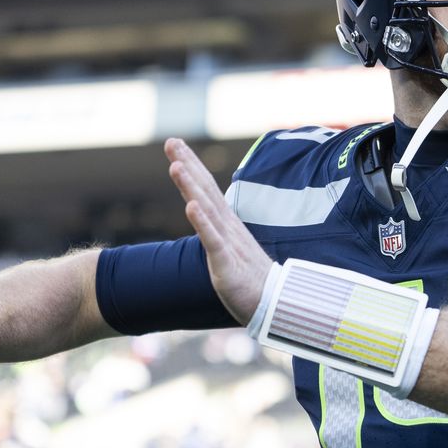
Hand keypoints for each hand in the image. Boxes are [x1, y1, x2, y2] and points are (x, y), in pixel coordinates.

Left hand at [165, 137, 271, 322]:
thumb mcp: (233, 251)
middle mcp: (228, 228)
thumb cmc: (253, 281)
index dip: (192, 165)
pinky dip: (201, 223)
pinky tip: (190, 207)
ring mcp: (229, 245)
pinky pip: (213, 241)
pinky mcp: (227, 265)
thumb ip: (219, 234)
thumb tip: (208, 219)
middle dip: (188, 164)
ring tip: (176, 166)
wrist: (276, 306)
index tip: (176, 145)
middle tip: (171, 141)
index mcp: (228, 225)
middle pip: (205, 190)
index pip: (207, 189)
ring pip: (207, 210)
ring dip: (191, 187)